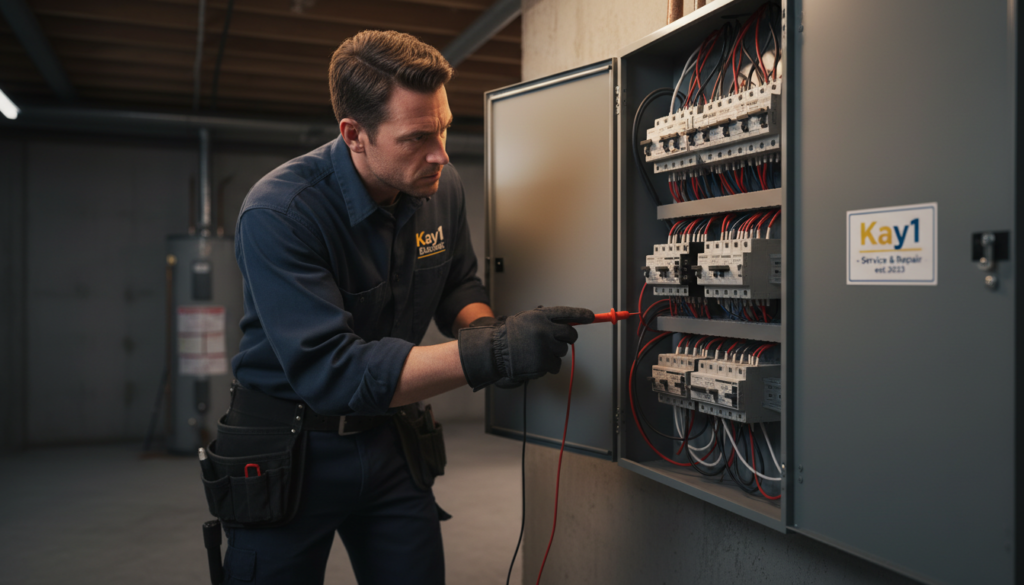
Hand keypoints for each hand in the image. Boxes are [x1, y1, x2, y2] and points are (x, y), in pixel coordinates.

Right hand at [458, 306, 594, 389]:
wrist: (496, 351)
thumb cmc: (512, 335)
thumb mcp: (528, 319)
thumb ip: (547, 320)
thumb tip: (570, 323)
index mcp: (541, 316)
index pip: (567, 313)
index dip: (581, 315)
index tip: (591, 317)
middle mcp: (545, 329)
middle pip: (570, 334)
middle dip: (566, 338)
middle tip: (555, 341)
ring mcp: (545, 346)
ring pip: (563, 350)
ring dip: (554, 352)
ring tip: (537, 351)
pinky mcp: (544, 362)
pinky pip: (557, 365)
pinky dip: (549, 365)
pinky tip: (536, 361)